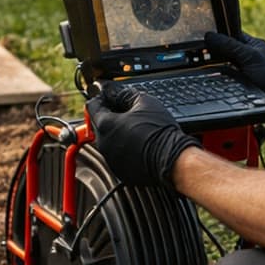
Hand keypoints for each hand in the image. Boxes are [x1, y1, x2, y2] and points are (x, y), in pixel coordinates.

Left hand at [86, 83, 200, 188]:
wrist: (172, 159)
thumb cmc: (159, 132)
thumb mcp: (144, 102)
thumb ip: (124, 95)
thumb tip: (116, 92)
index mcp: (105, 125)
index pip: (92, 107)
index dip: (101, 99)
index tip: (110, 98)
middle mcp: (103, 144)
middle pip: (99, 125)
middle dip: (111, 117)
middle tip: (129, 113)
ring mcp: (110, 159)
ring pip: (108, 141)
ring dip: (117, 134)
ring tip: (137, 130)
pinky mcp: (120, 171)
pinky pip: (117, 156)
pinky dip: (124, 149)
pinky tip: (139, 144)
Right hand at [205, 31, 264, 135]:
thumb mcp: (249, 57)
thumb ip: (230, 46)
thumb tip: (210, 36)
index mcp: (252, 44)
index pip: (230, 34)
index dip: (217, 36)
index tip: (202, 39)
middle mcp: (247, 55)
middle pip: (224, 49)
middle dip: (213, 52)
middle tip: (199, 55)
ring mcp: (243, 69)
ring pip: (222, 63)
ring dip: (213, 65)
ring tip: (202, 65)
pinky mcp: (240, 83)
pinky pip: (224, 76)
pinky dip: (217, 76)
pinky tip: (211, 77)